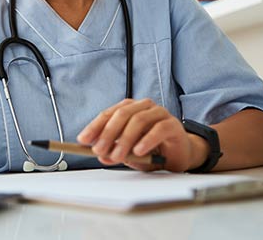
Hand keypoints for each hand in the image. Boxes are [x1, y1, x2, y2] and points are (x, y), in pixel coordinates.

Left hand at [76, 98, 207, 171]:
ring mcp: (159, 113)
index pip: (108, 114)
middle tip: (99, 150)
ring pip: (138, 120)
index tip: (83, 140)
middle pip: (122, 114)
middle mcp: (143, 107)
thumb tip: (100, 155)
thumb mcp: (128, 153)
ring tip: (117, 156)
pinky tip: (138, 151)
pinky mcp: (172, 124)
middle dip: (108, 133)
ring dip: (125, 139)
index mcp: (129, 109)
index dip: (95, 126)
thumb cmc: (151, 150)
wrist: (179, 154)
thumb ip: (115, 152)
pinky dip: (146, 140)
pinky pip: (158, 129)